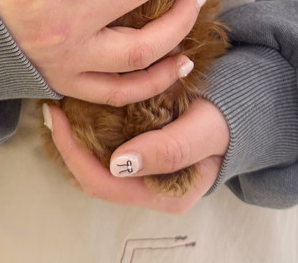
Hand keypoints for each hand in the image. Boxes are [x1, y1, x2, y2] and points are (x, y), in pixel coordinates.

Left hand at [44, 98, 229, 213]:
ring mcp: (144, 171)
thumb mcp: (202, 132)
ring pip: (97, 162)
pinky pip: (107, 146)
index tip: (58, 115)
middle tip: (52, 107)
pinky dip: (90, 127)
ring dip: (76, 137)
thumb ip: (168, 150)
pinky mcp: (142, 151)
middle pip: (93, 175)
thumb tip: (119, 164)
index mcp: (162, 193)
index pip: (102, 182)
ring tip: (62, 105)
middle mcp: (148, 188)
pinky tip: (82, 106)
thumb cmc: (226, 121)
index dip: (72, 151)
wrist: (245, 109)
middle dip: (67, 144)